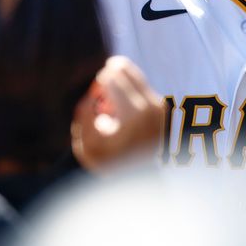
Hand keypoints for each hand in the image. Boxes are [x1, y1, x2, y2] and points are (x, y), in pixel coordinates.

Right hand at [71, 56, 163, 171]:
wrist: (135, 177)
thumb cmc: (107, 161)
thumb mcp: (85, 144)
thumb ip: (83, 114)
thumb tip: (93, 93)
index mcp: (133, 113)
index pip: (110, 76)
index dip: (95, 84)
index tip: (93, 102)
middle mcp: (150, 105)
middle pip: (123, 67)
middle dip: (107, 77)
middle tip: (101, 102)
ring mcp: (159, 105)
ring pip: (132, 74)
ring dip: (117, 85)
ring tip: (111, 111)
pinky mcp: (162, 106)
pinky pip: (139, 84)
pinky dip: (126, 92)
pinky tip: (120, 114)